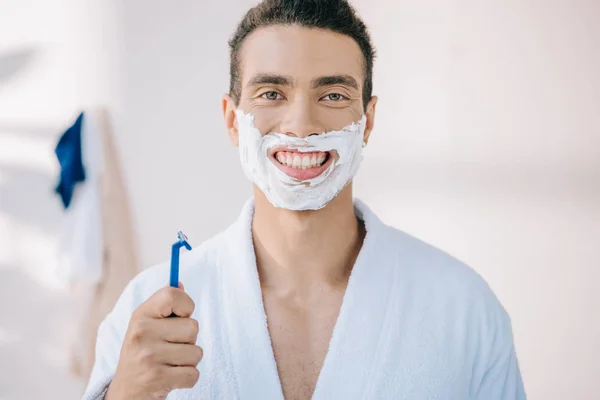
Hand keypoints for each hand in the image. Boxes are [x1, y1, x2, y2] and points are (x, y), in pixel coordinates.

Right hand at [105, 283, 202, 399]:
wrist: (126, 391)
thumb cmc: (143, 351)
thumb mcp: (147, 324)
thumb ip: (164, 304)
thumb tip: (180, 283)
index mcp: (140, 315)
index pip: (173, 295)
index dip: (186, 305)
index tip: (182, 315)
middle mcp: (141, 333)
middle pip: (193, 327)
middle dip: (189, 339)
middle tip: (170, 347)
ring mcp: (148, 356)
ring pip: (197, 352)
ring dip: (189, 361)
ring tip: (170, 362)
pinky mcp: (157, 379)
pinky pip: (193, 374)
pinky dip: (187, 378)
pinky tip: (171, 377)